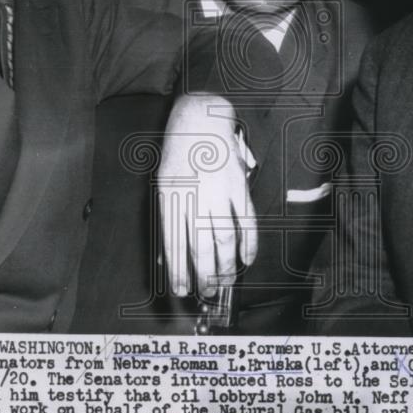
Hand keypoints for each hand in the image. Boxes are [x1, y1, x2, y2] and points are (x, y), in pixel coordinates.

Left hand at [157, 95, 258, 297]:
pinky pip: (246, 221)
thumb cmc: (179, 154)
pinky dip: (249, 244)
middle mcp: (194, 197)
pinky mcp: (238, 186)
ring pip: (225, 239)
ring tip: (227, 281)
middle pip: (201, 247)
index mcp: (171, 198)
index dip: (178, 272)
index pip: (174, 245)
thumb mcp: (163, 183)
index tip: (182, 290)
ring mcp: (219, 192)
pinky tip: (246, 259)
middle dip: (204, 276)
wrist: (199, 120)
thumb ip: (168, 217)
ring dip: (227, 266)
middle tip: (208, 292)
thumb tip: (169, 255)